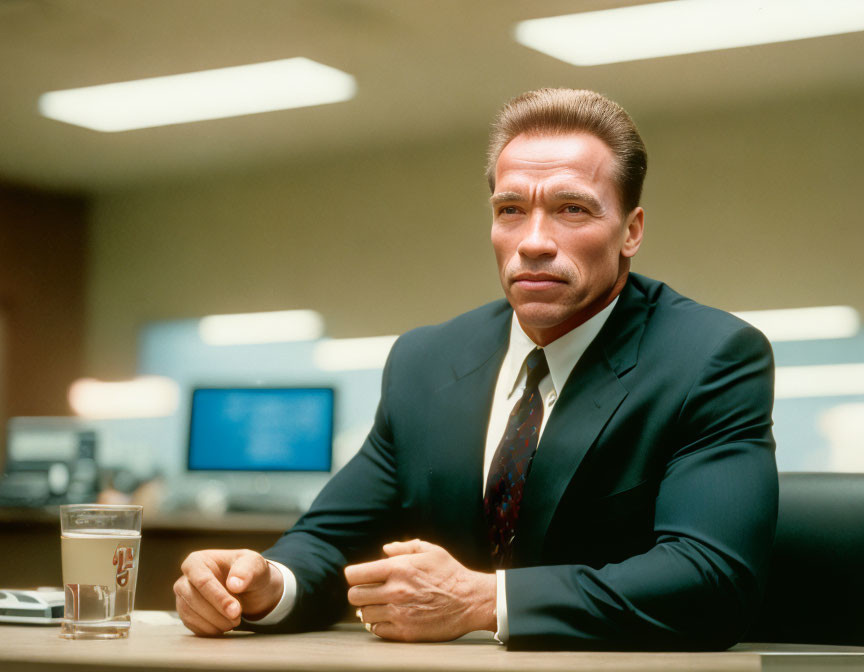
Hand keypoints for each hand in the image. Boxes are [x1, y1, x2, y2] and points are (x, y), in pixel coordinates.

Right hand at [174, 548, 283, 635]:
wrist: (247, 587)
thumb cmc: (248, 571)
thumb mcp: (254, 564)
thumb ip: (246, 571)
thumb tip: (234, 584)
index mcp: (197, 560)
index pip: (203, 581)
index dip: (218, 598)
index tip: (235, 611)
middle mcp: (185, 578)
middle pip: (193, 599)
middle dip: (217, 613)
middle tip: (237, 619)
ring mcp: (183, 597)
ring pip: (190, 614)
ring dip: (213, 623)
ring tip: (234, 622)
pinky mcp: (185, 613)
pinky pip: (190, 625)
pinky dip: (208, 630)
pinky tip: (224, 626)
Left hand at [345, 539, 495, 641]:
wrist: (471, 601)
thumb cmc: (451, 573)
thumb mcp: (430, 550)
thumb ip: (404, 546)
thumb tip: (385, 550)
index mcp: (397, 568)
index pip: (354, 575)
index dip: (354, 575)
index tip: (359, 577)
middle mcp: (394, 591)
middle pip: (354, 596)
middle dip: (359, 592)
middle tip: (370, 592)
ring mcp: (399, 614)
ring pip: (364, 614)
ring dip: (370, 609)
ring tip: (382, 605)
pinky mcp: (405, 632)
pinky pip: (377, 630)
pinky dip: (380, 624)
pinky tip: (390, 617)